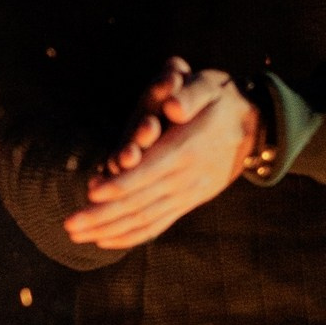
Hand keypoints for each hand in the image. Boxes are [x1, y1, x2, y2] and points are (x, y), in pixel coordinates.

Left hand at [64, 62, 260, 249]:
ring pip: (146, 218)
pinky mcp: (188, 202)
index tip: (92, 191)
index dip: (122, 183)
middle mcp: (187, 177)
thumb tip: (173, 107)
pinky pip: (159, 224)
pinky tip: (105, 240)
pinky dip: (131, 236)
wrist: (255, 129)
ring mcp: (188, 194)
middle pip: (141, 201)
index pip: (151, 170)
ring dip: (109, 229)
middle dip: (103, 215)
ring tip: (77, 236)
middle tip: (70, 225)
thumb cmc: (223, 101)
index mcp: (187, 148)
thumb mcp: (211, 84)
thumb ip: (191, 92)